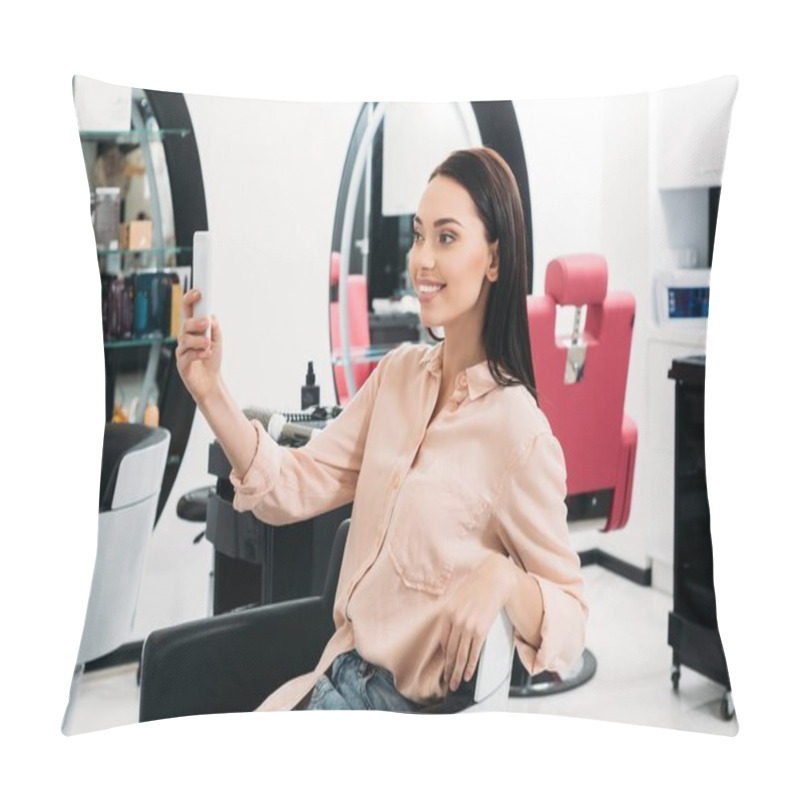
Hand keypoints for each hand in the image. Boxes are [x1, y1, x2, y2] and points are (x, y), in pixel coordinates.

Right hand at [175, 289, 222, 403]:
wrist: (210, 383)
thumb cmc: (211, 360)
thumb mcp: (217, 341)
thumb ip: (214, 328)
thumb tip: (211, 316)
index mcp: (192, 330)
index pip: (187, 311)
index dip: (190, 299)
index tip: (198, 292)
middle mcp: (184, 338)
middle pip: (185, 324)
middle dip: (196, 322)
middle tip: (207, 322)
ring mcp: (181, 351)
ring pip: (185, 339)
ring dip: (199, 340)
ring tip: (208, 344)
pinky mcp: (182, 364)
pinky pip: (187, 355)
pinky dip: (199, 354)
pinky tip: (206, 354)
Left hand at [439, 553, 517, 692]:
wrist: (495, 579)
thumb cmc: (478, 587)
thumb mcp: (459, 599)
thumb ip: (453, 615)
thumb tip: (451, 634)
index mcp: (448, 613)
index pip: (444, 642)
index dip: (444, 657)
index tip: (445, 666)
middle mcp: (456, 621)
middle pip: (451, 652)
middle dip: (448, 670)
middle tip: (448, 682)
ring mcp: (468, 626)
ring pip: (461, 656)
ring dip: (458, 672)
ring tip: (455, 683)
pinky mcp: (481, 630)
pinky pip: (474, 653)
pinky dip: (470, 666)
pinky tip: (468, 674)